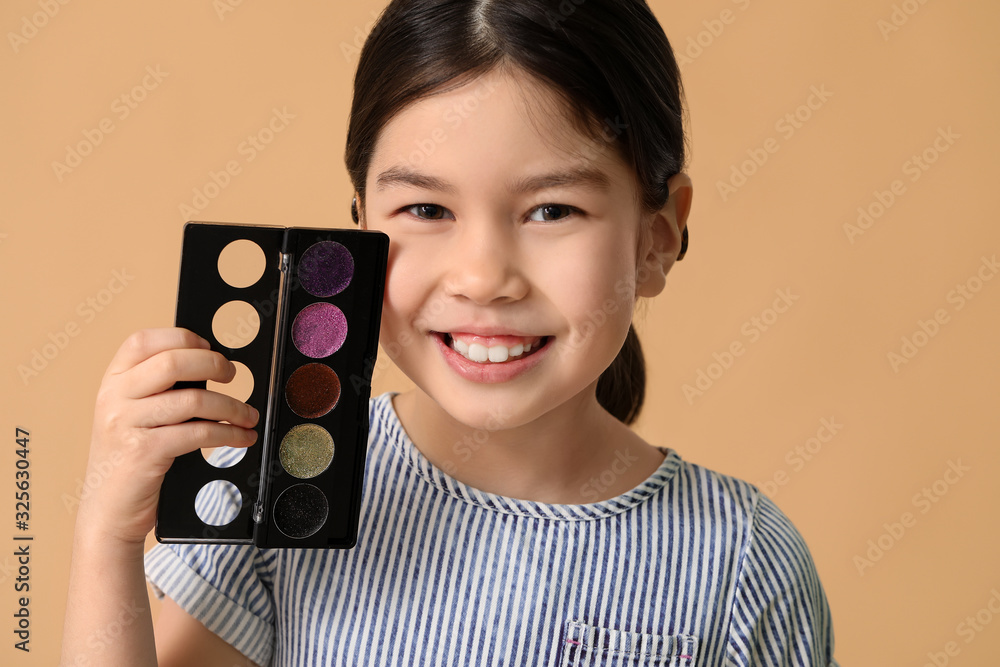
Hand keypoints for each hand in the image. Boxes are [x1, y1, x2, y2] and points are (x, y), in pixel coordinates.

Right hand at [77, 328, 258, 547]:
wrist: (108, 512)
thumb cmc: (130, 460)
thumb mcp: (132, 415)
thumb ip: (157, 389)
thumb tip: (210, 365)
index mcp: (112, 381)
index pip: (143, 340)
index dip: (182, 338)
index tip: (209, 347)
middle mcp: (114, 397)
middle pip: (173, 362)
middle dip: (213, 364)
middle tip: (232, 375)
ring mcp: (126, 424)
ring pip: (193, 400)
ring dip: (232, 407)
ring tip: (248, 416)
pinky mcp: (144, 452)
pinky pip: (198, 433)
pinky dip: (229, 434)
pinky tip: (241, 438)